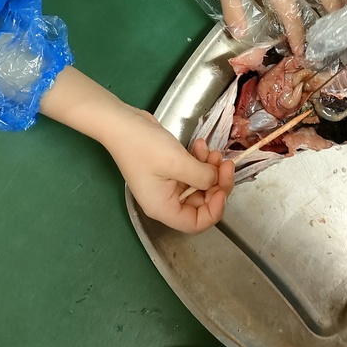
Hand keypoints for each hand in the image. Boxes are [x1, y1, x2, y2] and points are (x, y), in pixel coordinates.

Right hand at [40, 67, 233, 231]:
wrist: (121, 123)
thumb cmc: (144, 146)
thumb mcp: (177, 162)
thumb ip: (202, 176)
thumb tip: (216, 181)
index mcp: (164, 208)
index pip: (196, 223)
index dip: (215, 209)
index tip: (223, 187)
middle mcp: (166, 201)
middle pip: (201, 203)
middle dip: (216, 184)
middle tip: (225, 163)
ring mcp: (167, 185)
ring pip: (199, 185)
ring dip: (209, 169)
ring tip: (211, 150)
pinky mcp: (169, 169)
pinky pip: (191, 171)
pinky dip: (199, 160)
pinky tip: (199, 144)